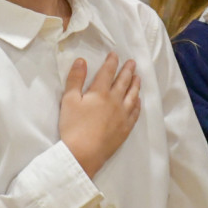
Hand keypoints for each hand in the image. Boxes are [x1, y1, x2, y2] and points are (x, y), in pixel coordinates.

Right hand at [59, 53, 141, 177]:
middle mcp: (115, 101)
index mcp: (100, 92)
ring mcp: (122, 115)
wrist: (83, 153)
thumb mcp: (69, 100)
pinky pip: (135, 113)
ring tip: (138, 77)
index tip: (115, 54)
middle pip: (123, 82)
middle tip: (132, 63)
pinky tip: (138, 100)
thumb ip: (75, 79)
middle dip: (127, 70)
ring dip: (135, 85)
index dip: (111, 62)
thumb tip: (82, 61)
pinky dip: (138, 104)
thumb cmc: (73, 126)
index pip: (107, 72)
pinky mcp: (125, 128)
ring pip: (132, 96)